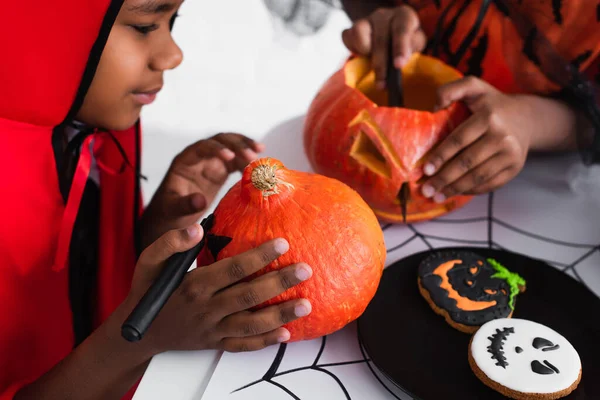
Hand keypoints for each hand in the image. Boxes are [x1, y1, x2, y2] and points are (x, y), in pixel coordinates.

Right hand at [129, 224, 312, 353]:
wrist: (138, 333)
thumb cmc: (147, 290)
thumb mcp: (149, 261)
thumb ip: (171, 242)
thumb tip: (198, 229)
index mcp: (193, 286)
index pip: (232, 270)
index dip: (259, 257)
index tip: (282, 244)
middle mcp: (205, 309)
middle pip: (248, 296)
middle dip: (279, 282)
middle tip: (305, 270)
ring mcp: (212, 330)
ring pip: (251, 324)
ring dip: (280, 315)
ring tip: (306, 304)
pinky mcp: (215, 343)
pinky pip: (243, 345)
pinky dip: (265, 342)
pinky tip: (286, 334)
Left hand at [141, 133, 264, 247]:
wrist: (172, 218)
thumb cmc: (168, 212)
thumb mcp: (173, 210)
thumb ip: (185, 204)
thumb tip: (200, 200)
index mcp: (185, 161)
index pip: (202, 147)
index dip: (217, 149)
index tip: (231, 156)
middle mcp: (199, 158)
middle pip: (220, 141)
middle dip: (237, 144)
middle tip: (253, 153)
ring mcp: (210, 163)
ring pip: (230, 147)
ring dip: (245, 148)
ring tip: (260, 152)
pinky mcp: (220, 172)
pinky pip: (235, 162)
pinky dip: (246, 161)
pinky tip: (258, 164)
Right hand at [341, 5, 425, 87]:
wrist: (391, 37)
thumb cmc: (406, 42)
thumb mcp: (415, 44)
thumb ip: (412, 48)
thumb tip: (402, 59)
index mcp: (403, 16)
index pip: (402, 30)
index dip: (400, 48)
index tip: (398, 65)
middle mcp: (384, 15)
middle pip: (380, 40)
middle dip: (381, 64)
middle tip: (382, 84)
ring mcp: (366, 20)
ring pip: (360, 35)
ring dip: (365, 53)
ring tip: (372, 60)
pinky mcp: (352, 28)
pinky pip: (347, 38)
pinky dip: (353, 49)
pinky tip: (363, 54)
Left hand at [420, 77, 531, 199]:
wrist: (526, 118)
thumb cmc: (491, 104)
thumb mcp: (473, 87)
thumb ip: (451, 90)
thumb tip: (433, 108)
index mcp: (489, 117)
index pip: (459, 140)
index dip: (440, 156)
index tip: (425, 170)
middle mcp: (502, 137)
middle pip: (467, 162)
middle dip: (443, 178)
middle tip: (425, 189)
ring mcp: (511, 155)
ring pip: (477, 177)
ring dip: (454, 189)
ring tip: (436, 196)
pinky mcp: (514, 168)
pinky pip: (489, 184)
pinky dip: (470, 191)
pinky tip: (455, 193)